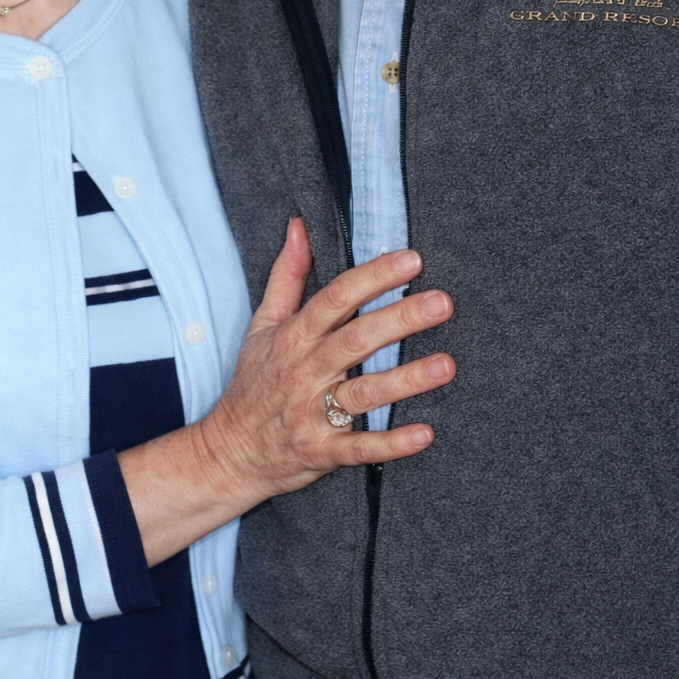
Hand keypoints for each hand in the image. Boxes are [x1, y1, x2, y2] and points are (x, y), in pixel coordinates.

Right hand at [120, 218, 454, 563]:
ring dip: (406, 380)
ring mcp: (313, 413)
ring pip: (364, 393)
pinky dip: (392, 444)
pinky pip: (360, 448)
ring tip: (447, 364)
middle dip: (400, 319)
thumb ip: (286, 275)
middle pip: (356, 340)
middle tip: (442, 302)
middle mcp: (304, 371)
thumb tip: (298, 226)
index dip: (373, 277)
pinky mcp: (323, 452)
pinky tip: (425, 433)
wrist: (230, 451)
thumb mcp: (263, 324)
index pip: (336, 298)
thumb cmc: (253, 383)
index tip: (411, 260)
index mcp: (294, 336)